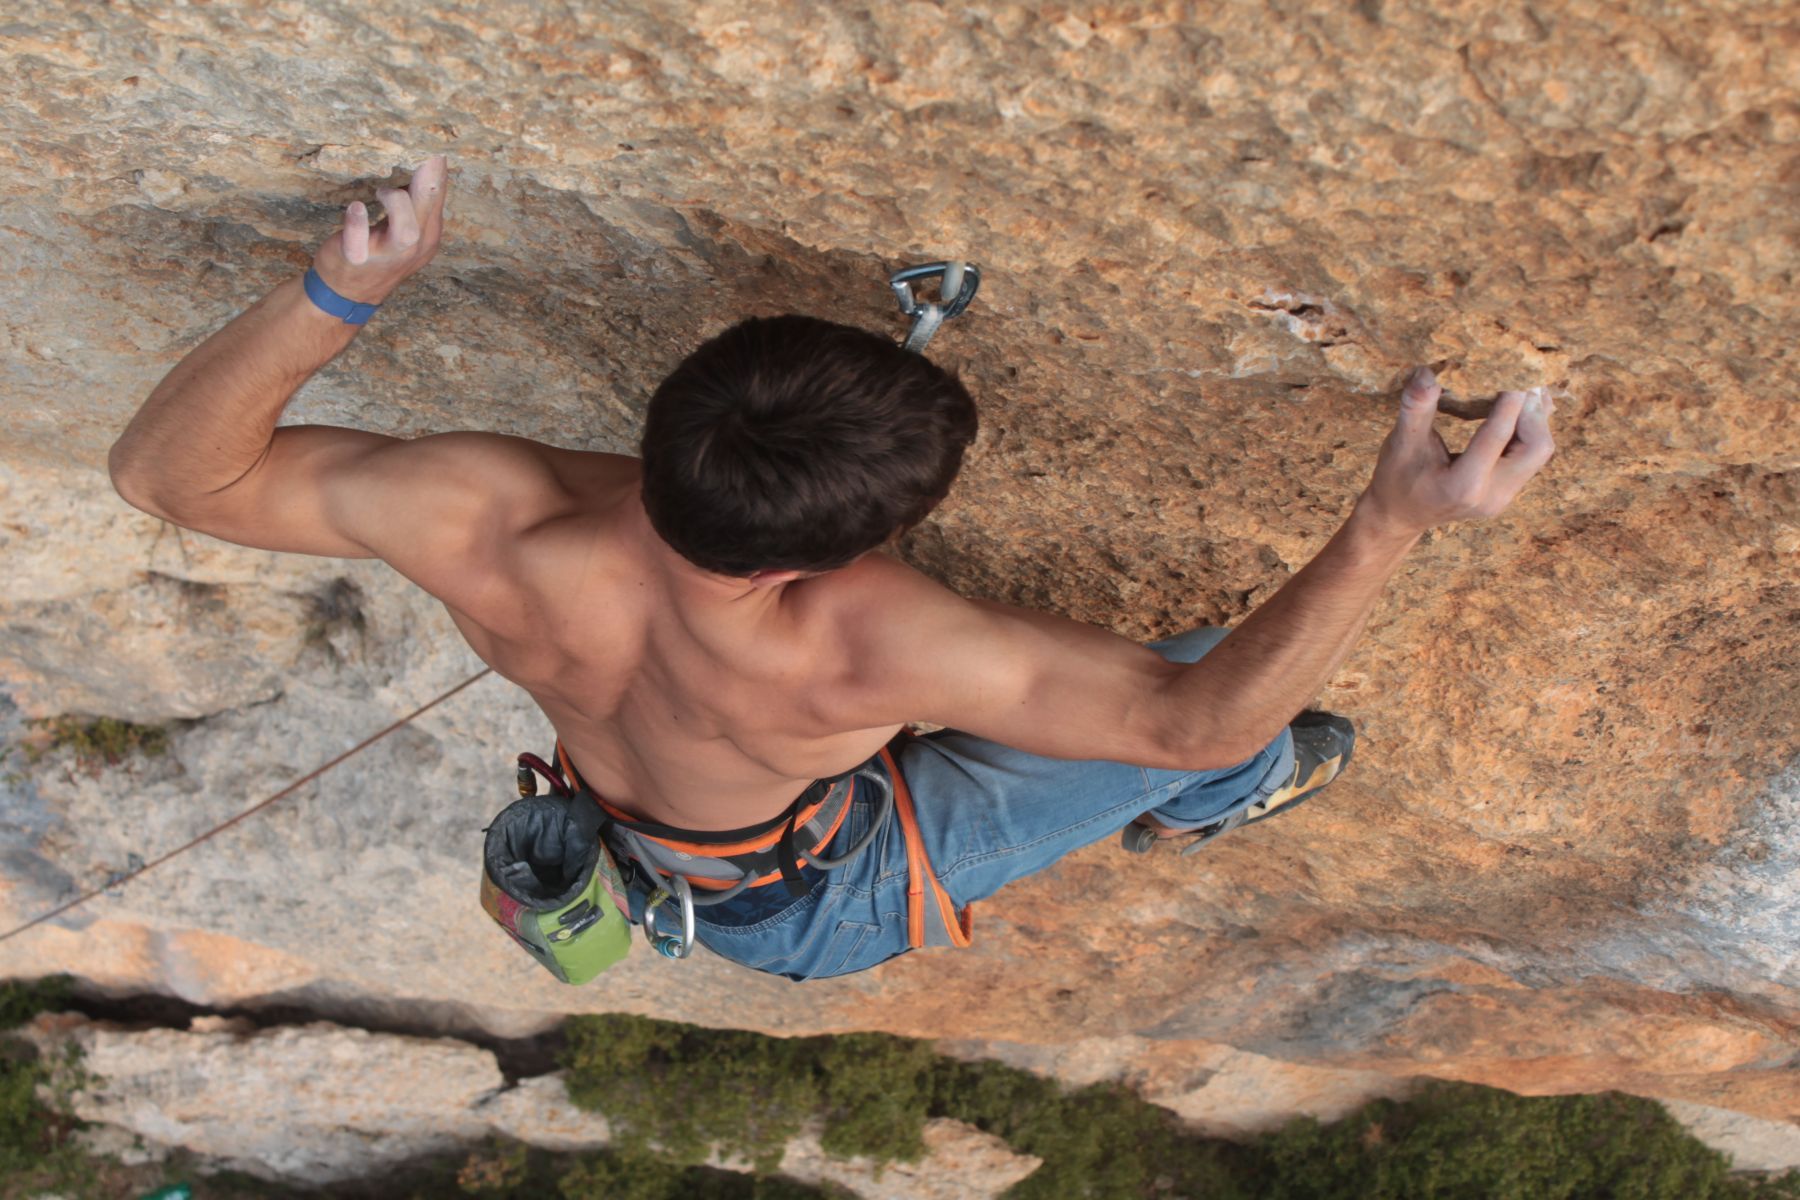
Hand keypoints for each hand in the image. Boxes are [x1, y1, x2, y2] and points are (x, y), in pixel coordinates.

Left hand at [310, 155, 448, 303]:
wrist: (347, 293)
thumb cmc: (376, 251)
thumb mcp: (404, 227)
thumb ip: (417, 200)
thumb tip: (432, 162)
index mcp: (427, 235)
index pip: (438, 198)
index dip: (437, 171)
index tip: (433, 144)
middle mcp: (413, 247)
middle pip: (428, 208)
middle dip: (430, 180)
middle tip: (428, 153)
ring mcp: (387, 256)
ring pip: (406, 230)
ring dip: (396, 204)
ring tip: (380, 192)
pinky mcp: (357, 258)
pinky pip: (359, 240)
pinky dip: (357, 222)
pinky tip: (356, 208)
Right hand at [1357, 366, 1555, 536]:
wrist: (1399, 516)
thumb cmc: (1396, 478)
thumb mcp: (1401, 442)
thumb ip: (1417, 407)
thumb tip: (1427, 371)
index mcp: (1463, 486)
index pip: (1498, 435)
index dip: (1510, 400)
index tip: (1515, 369)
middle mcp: (1492, 495)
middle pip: (1536, 448)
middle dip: (1533, 411)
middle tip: (1523, 378)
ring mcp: (1504, 496)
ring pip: (1540, 452)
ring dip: (1536, 418)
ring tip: (1524, 388)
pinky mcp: (1508, 491)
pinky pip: (1533, 456)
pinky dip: (1530, 428)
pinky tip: (1521, 406)